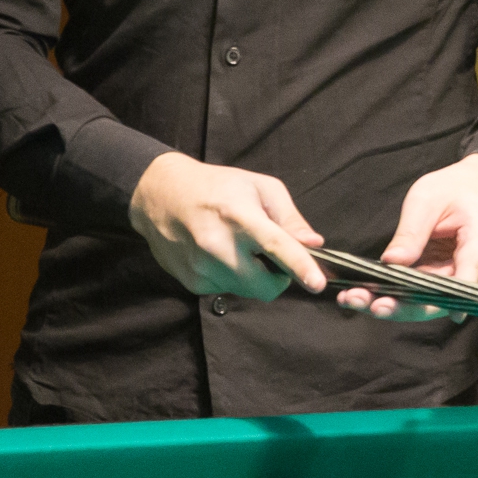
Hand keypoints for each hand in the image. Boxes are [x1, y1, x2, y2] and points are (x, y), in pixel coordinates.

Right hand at [128, 152, 325, 299]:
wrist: (159, 195)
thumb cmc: (217, 186)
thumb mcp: (259, 188)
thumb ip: (289, 218)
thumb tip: (313, 244)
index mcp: (239, 216)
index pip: (275, 246)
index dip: (300, 266)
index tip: (318, 283)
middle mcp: (218, 246)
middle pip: (265, 286)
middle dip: (278, 278)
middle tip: (271, 257)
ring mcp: (202, 268)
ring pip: (247, 290)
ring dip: (253, 276)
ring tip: (237, 248)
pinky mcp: (191, 283)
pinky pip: (226, 290)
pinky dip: (231, 277)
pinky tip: (218, 254)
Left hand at [338, 154, 477, 322]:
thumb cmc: (455, 188)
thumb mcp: (427, 199)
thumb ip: (411, 232)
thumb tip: (390, 263)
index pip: (464, 278)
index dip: (438, 298)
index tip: (410, 305)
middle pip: (443, 300)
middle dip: (404, 307)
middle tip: (370, 305)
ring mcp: (466, 277)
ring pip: (431, 302)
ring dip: (395, 304)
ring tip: (356, 299)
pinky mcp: (450, 280)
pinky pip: (426, 294)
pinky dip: (399, 295)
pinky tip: (367, 294)